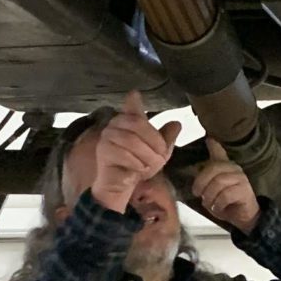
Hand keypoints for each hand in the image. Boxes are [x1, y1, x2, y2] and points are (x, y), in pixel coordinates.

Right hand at [91, 91, 180, 214]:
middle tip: (161, 158)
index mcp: (128, 121)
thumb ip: (166, 138)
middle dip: (155, 143)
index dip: (134, 103)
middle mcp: (115, 125)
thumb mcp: (158, 153)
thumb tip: (177, 123)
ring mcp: (107, 137)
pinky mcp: (103, 152)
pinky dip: (136, 164)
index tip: (134, 93)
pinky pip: (124, 154)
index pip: (133, 109)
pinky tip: (137, 171)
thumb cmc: (138, 166)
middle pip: (138, 123)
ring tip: (149, 168)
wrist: (120, 186)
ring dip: (146, 157)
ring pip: (132, 140)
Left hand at [190, 142, 259, 234]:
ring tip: (210, 204)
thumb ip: (205, 176)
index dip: (214, 144)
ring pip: (218, 182)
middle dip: (201, 183)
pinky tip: (219, 208)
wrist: (243, 218)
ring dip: (209, 197)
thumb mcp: (211, 188)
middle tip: (199, 194)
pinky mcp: (245, 190)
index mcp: (224, 166)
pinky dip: (218, 204)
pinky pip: (225, 195)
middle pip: (213, 168)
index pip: (219, 151)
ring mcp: (241, 178)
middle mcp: (233, 168)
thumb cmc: (225, 202)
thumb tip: (199, 161)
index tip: (209, 138)